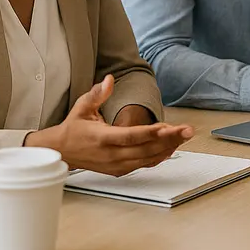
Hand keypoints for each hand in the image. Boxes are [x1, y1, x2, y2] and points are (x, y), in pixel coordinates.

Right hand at [25, 75, 193, 175]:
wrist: (61, 152)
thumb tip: (109, 79)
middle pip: (144, 149)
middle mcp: (110, 154)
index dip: (150, 133)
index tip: (167, 127)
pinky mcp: (119, 170)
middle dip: (169, 140)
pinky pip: (143, 165)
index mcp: (102, 138)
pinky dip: (159, 157)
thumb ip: (97, 94)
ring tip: (185, 137)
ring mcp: (116, 165)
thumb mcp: (82, 107)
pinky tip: (171, 148)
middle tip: (188, 130)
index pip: (130, 136)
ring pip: (147, 159)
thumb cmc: (73, 128)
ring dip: (168, 148)